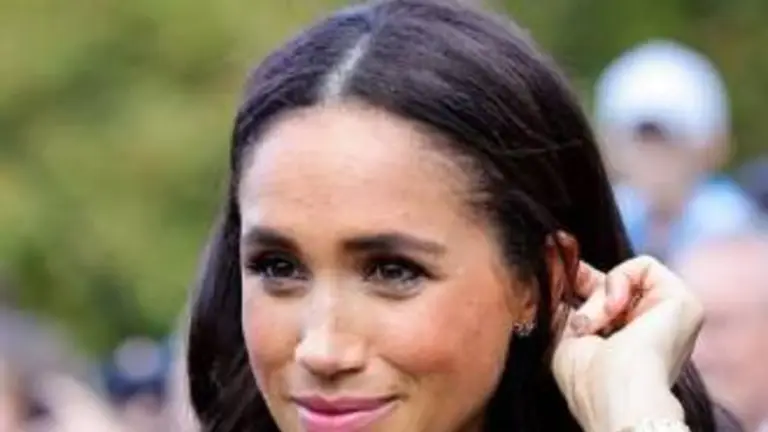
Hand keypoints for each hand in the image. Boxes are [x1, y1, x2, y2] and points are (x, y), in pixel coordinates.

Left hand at [551, 256, 703, 431]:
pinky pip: (645, 265)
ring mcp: (672, 316)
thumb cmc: (590, 380)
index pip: (604, 298)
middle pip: (613, 285)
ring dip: (600, 297)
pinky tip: (615, 311)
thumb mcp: (568, 339)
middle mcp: (654, 329)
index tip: (557, 263)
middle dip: (586, 290)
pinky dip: (620, 281)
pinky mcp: (685, 301)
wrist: (618, 396)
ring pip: (625, 278)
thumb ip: (569, 309)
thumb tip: (558, 274)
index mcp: (629, 342)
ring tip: (594, 326)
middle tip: (579, 321)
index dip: (581, 280)